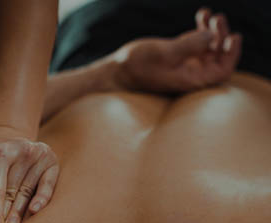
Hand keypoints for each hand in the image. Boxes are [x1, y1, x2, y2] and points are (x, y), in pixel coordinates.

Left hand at [0, 127, 58, 222]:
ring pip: (28, 192)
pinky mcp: (51, 161)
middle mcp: (21, 150)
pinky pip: (48, 185)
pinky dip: (43, 199)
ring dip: (21, 214)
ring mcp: (38, 155)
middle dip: (6, 217)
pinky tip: (35, 213)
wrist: (5, 136)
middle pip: (13, 192)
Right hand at [111, 8, 241, 92]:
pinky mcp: (178, 55)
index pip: (222, 71)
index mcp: (191, 80)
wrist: (117, 71)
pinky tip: (202, 14)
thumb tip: (211, 36)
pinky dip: (202, 27)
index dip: (232, 55)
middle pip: (218, 56)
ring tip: (209, 14)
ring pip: (209, 46)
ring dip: (213, 29)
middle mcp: (191, 74)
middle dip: (221, 36)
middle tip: (217, 19)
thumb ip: (189, 46)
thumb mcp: (164, 54)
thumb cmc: (137, 67)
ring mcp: (185, 64)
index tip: (233, 37)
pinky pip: (197, 41)